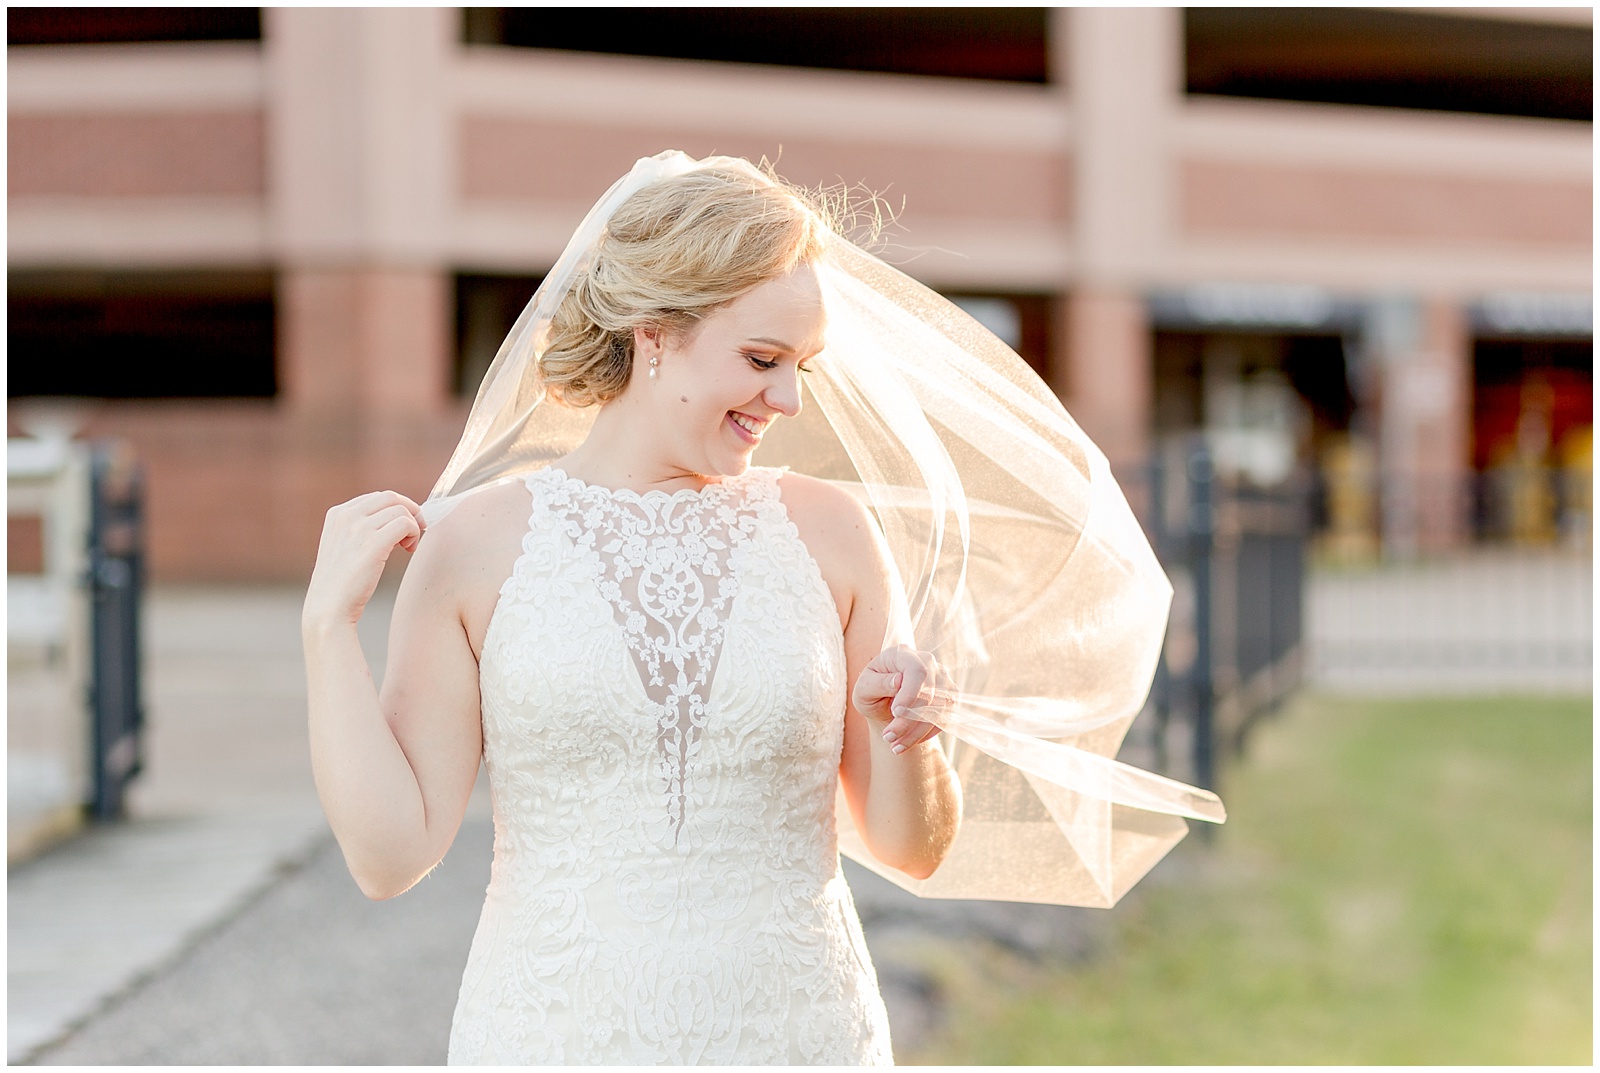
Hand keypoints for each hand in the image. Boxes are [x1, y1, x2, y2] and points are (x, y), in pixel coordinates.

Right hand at [304, 490, 425, 629]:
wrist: (329, 607)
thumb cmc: (341, 582)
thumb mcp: (343, 545)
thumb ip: (360, 528)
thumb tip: (394, 517)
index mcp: (337, 514)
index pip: (378, 498)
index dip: (396, 509)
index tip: (402, 528)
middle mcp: (346, 516)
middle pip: (391, 498)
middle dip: (410, 512)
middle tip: (415, 533)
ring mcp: (359, 528)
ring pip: (401, 511)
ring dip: (413, 527)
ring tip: (409, 547)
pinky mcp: (373, 543)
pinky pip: (406, 524)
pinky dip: (414, 534)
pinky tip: (409, 550)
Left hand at [852, 645, 951, 754]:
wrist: (884, 706)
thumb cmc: (870, 693)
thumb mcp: (863, 689)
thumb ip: (876, 684)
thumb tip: (898, 681)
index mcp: (902, 654)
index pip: (916, 670)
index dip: (910, 693)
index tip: (896, 713)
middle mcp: (926, 662)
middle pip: (929, 693)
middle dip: (908, 720)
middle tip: (888, 737)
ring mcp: (941, 678)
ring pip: (939, 709)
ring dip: (916, 732)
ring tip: (894, 746)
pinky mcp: (948, 696)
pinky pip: (945, 718)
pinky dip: (926, 733)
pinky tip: (908, 740)